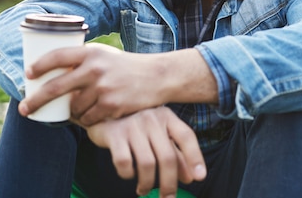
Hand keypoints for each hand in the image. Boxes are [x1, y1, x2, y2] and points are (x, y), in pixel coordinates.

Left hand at [18, 43, 165, 125]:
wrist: (156, 77)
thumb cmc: (126, 66)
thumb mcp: (105, 55)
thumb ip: (83, 61)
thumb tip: (53, 72)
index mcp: (91, 53)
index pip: (58, 56)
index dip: (39, 66)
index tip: (28, 74)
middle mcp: (95, 69)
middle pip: (56, 87)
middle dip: (36, 101)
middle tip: (25, 109)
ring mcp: (103, 88)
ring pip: (73, 108)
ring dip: (70, 113)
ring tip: (74, 110)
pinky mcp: (111, 106)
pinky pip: (88, 119)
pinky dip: (85, 120)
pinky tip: (90, 116)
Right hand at [86, 107, 206, 197]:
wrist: (101, 113)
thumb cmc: (135, 127)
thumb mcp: (157, 135)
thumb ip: (174, 154)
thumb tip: (190, 178)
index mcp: (166, 116)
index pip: (186, 136)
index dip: (195, 157)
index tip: (199, 178)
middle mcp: (151, 118)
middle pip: (167, 157)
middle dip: (169, 183)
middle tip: (168, 197)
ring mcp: (132, 125)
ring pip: (147, 163)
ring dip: (147, 183)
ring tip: (144, 190)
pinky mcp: (114, 134)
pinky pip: (125, 162)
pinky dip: (127, 174)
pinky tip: (128, 175)